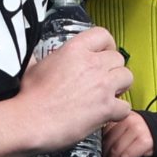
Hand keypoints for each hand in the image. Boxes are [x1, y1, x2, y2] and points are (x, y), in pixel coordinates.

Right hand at [18, 27, 133, 150]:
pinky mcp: (106, 107)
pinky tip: (106, 114)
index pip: (103, 35)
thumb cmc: (29, 97)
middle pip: (118, 58)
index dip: (106, 45)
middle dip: (112, 69)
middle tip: (102, 80)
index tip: (103, 53)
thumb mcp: (33, 66)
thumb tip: (35, 57)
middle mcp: (91, 64)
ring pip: (127, 77)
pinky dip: (118, 112)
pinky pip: (125, 106)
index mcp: (74, 49)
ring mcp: (101, 85)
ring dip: (119, 87)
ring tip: (107, 95)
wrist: (30, 121)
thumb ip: (42, 58)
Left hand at [102, 111, 153, 156]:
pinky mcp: (144, 141)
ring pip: (115, 151)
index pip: (102, 132)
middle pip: (107, 142)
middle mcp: (128, 120)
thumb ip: (115, 133)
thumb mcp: (128, 129)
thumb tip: (98, 151)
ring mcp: (137, 130)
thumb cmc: (145, 136)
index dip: (98, 148)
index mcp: (121, 115)